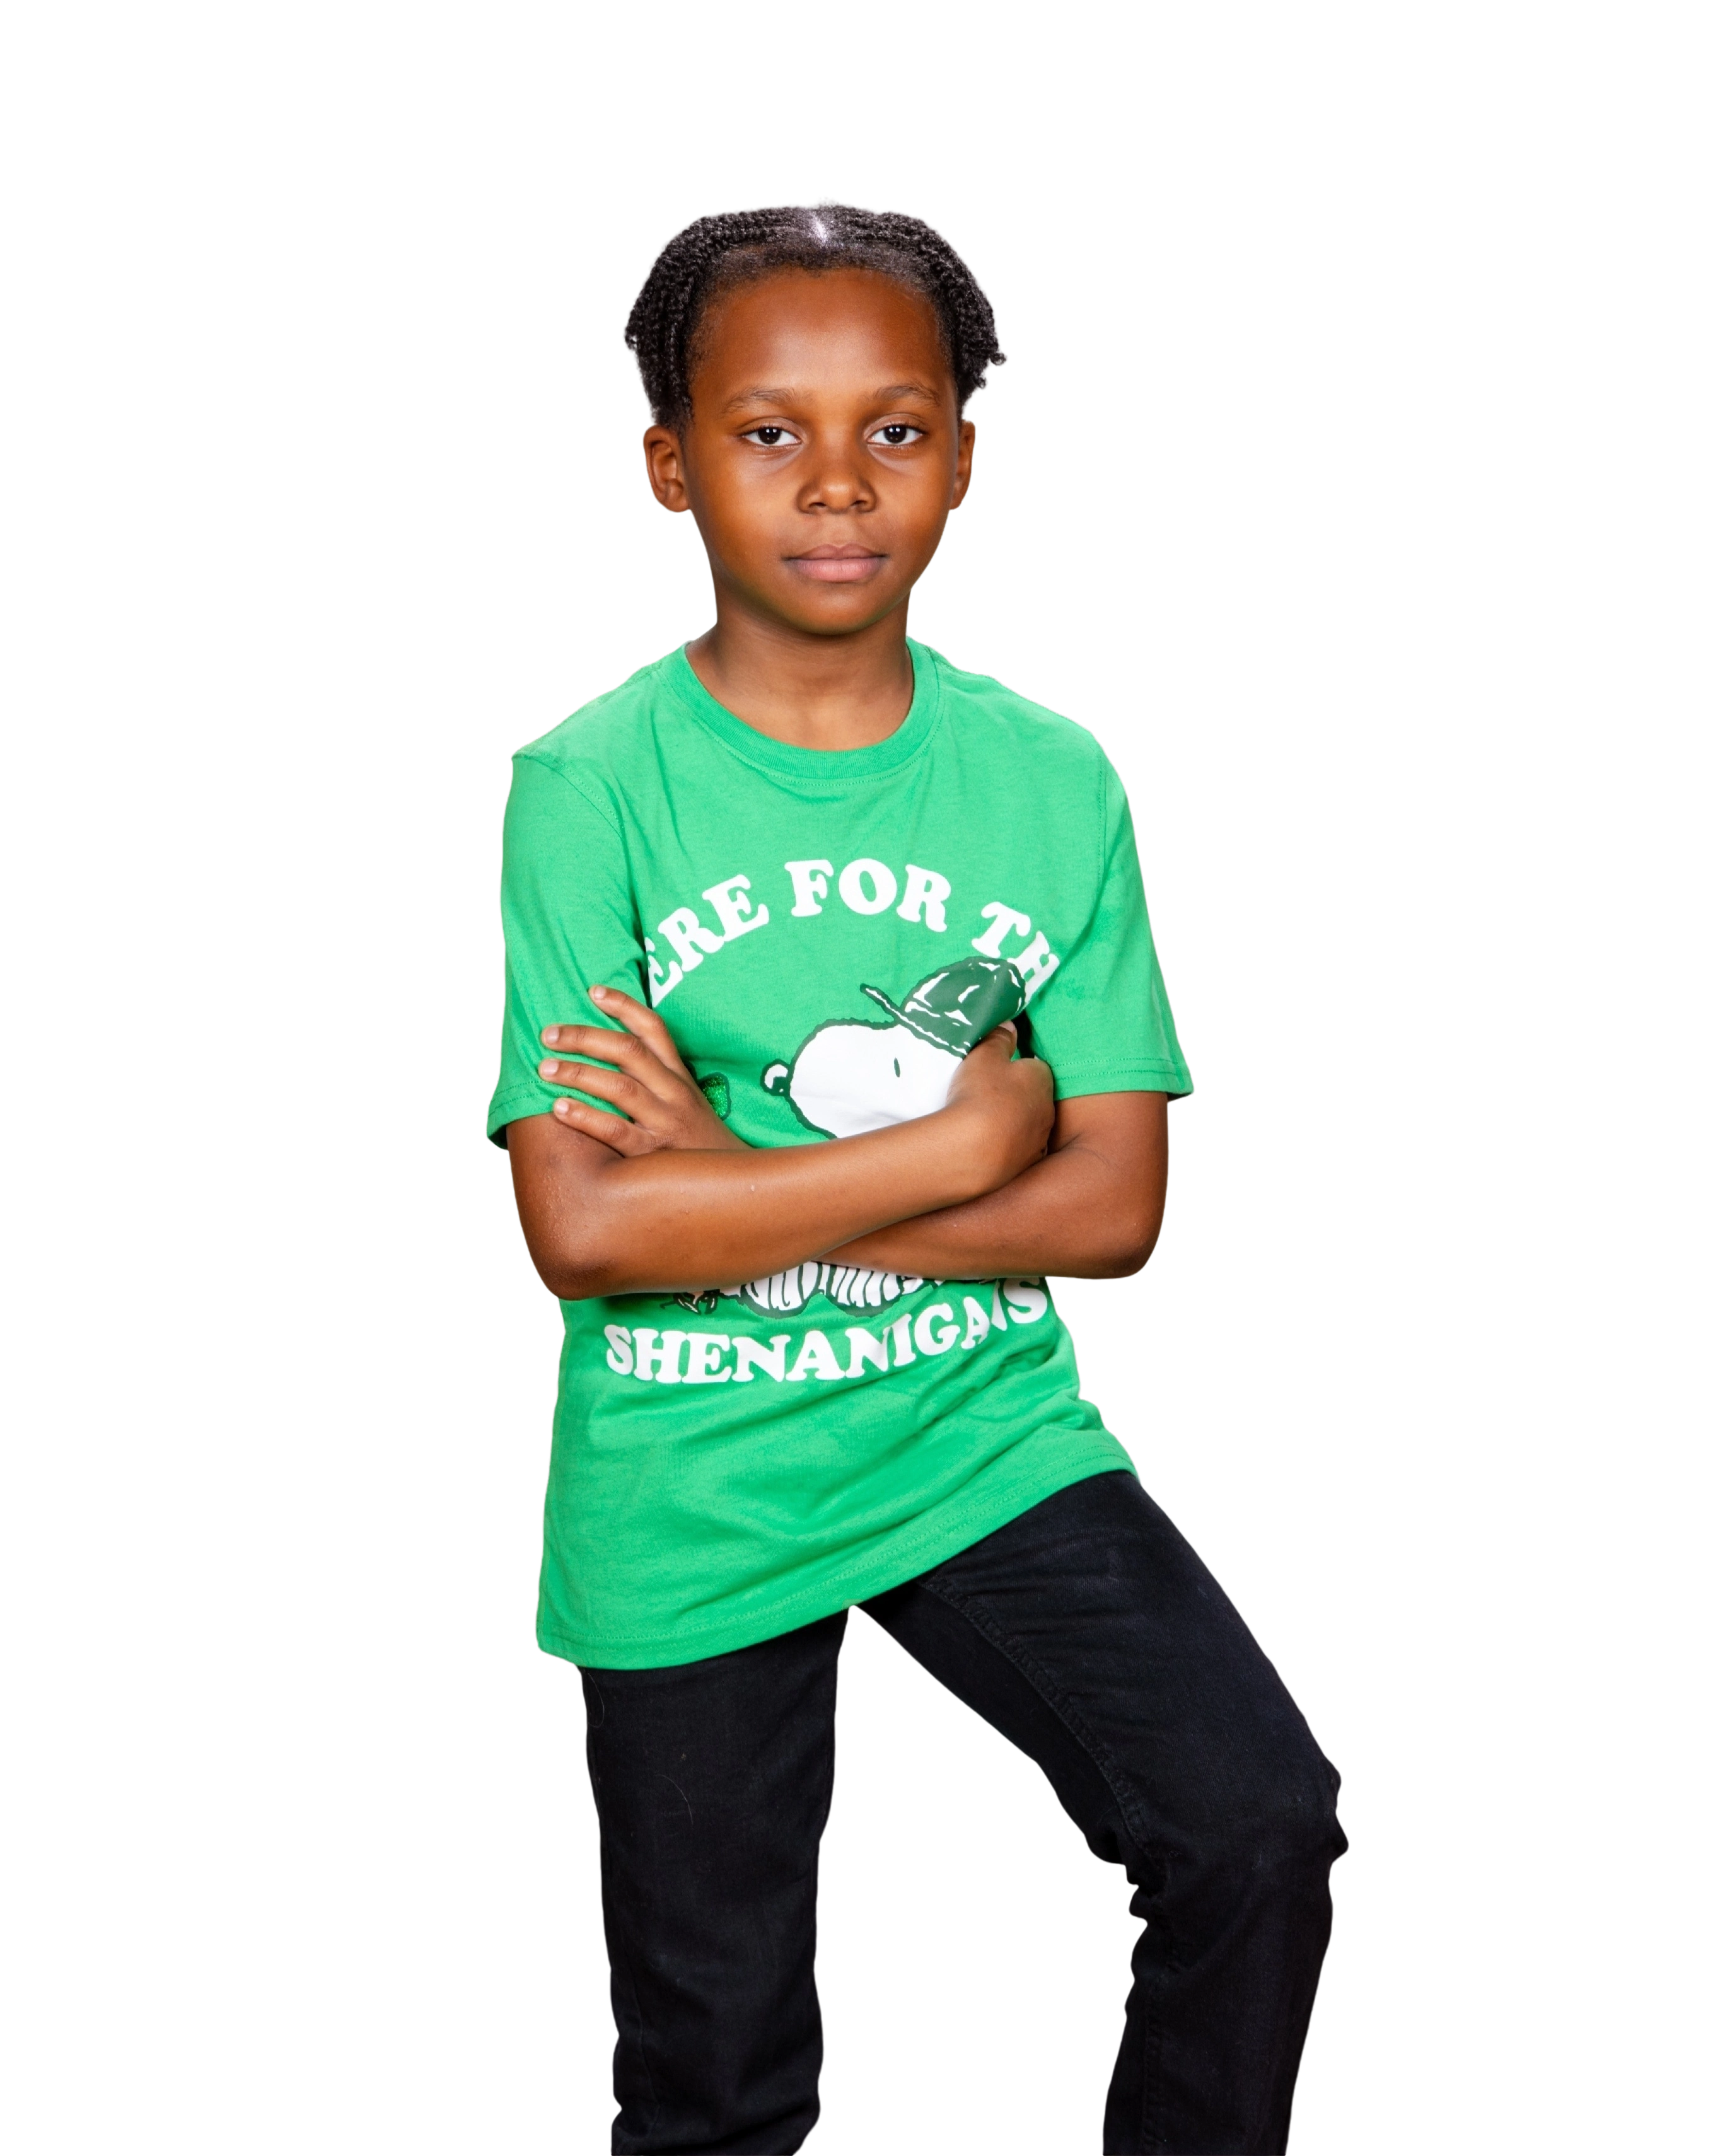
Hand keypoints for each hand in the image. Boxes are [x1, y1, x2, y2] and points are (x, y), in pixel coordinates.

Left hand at [538, 985, 748, 1155]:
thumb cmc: (699, 1145)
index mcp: (680, 1076)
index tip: (593, 991)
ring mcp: (665, 1123)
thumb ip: (656, 1081)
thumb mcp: (687, 1104)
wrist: (736, 1188)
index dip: (624, 1006)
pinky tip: (559, 1108)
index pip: (654, 1029)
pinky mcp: (654, 1155)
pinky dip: (586, 1117)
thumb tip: (612, 1059)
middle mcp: (673, 1094)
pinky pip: (616, 1131)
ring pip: (619, 1087)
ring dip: (578, 1073)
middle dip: (585, 1037)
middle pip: (628, 1051)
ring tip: (546, 1068)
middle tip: (549, 1034)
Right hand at [944, 1023, 1054, 1185]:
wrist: (974, 1150)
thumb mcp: (984, 1055)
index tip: (997, 1071)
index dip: (1016, 1067)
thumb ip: (998, 1037)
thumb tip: (1010, 1025)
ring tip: (981, 1125)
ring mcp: (1038, 1141)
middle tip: (986, 1096)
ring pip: (1027, 1126)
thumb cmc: (981, 1094)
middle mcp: (1047, 1110)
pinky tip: (984, 1148)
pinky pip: (1017, 1152)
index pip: (1035, 1067)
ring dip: (1011, 1124)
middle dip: (1016, 1097)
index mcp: (1041, 1078)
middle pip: (1033, 1098)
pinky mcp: (1026, 1166)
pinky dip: (1005, 1148)